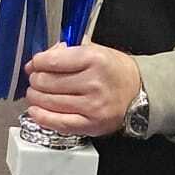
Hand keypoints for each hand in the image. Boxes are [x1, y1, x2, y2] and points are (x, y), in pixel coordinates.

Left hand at [24, 42, 141, 137]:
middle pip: (46, 82)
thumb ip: (66, 52)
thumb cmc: (115, 71)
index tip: (35, 64)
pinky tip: (35, 110)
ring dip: (35, 97)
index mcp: (95, 59)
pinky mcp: (91, 124)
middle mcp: (94, 83)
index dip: (37, 63)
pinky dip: (41, 117)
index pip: (52, 61)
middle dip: (35, 80)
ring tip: (36, 93)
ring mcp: (93, 106)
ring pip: (48, 102)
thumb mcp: (95, 50)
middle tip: (36, 79)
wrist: (139, 93)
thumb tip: (39, 61)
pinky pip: (58, 122)